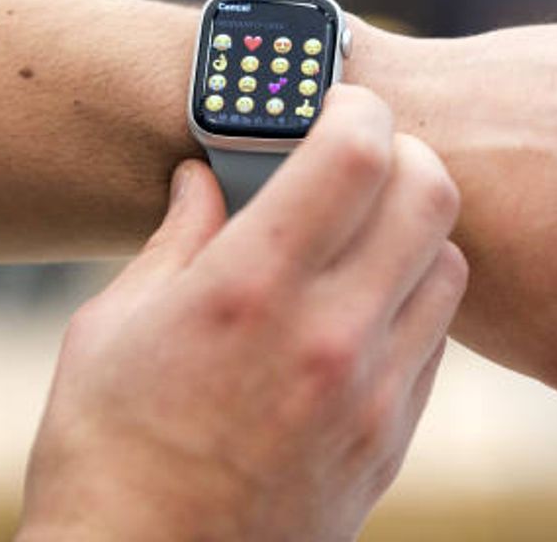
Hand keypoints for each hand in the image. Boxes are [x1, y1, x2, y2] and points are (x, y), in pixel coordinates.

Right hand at [17, 86, 466, 541]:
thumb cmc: (105, 453)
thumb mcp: (112, 327)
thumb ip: (175, 240)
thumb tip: (203, 180)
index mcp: (248, 291)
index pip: (355, 154)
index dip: (357, 107)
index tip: (339, 104)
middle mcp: (328, 336)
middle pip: (431, 195)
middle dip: (404, 154)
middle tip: (362, 158)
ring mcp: (372, 395)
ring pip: (451, 265)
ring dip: (416, 230)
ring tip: (362, 235)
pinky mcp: (390, 441)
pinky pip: (435, 339)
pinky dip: (413, 300)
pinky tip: (361, 307)